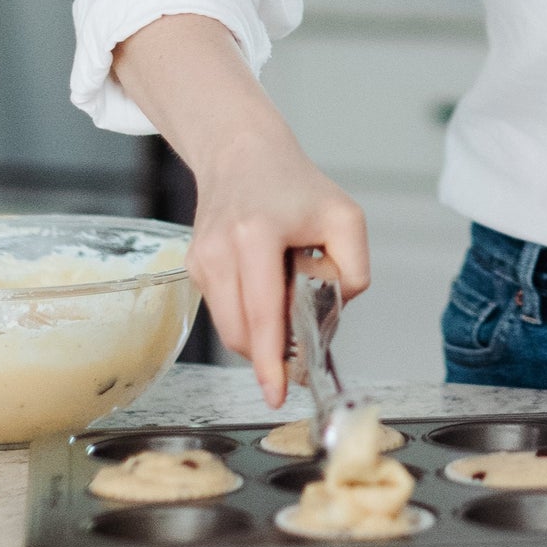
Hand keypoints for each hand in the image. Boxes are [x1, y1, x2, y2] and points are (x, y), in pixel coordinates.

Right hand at [110, 14, 369, 409]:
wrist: (242, 153)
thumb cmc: (295, 185)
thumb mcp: (345, 218)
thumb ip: (352, 270)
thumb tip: (331, 313)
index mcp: (256, 234)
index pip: (262, 311)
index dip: (271, 359)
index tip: (278, 393)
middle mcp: (219, 250)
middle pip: (244, 331)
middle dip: (273, 349)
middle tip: (301, 336)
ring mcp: (201, 260)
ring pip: (230, 329)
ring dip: (260, 335)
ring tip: (285, 297)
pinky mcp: (194, 266)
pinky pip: (224, 312)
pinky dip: (248, 315)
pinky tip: (265, 286)